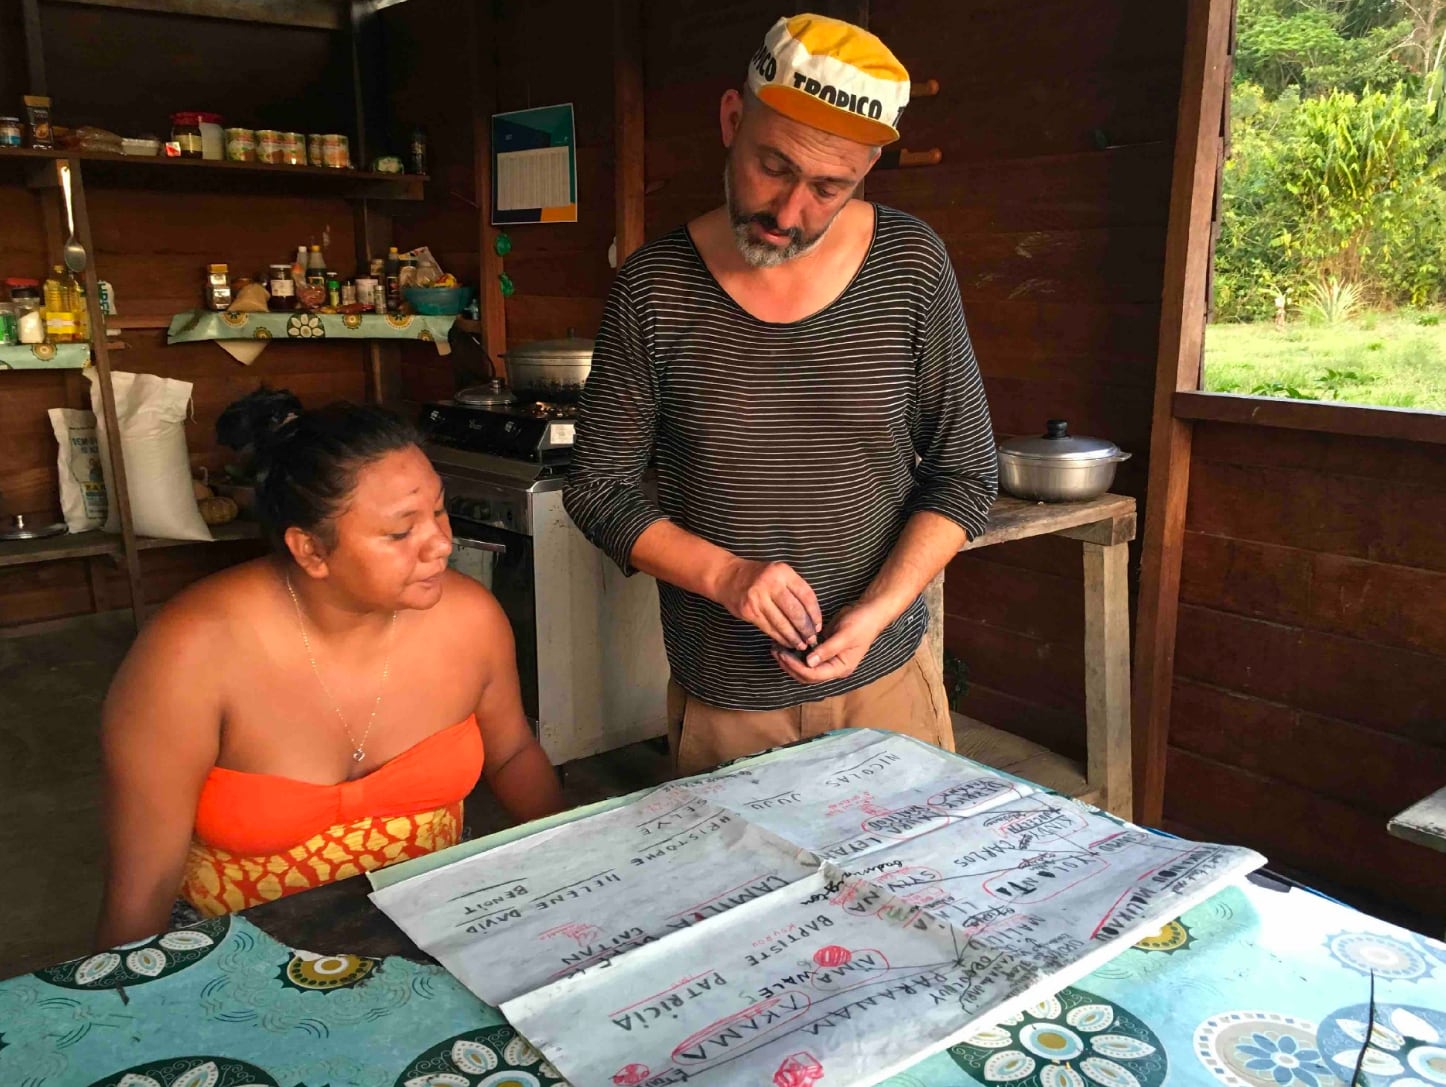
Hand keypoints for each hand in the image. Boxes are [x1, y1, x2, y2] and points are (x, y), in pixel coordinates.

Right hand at [717, 558, 822, 650]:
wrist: (727, 577)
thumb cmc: (758, 577)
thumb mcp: (778, 573)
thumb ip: (793, 589)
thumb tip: (812, 617)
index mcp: (783, 572)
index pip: (806, 596)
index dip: (815, 614)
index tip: (818, 626)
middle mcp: (771, 583)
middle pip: (795, 611)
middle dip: (806, 629)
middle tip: (812, 640)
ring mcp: (758, 597)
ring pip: (782, 622)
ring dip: (793, 637)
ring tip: (801, 644)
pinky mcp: (749, 611)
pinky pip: (769, 627)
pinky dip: (780, 637)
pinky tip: (786, 642)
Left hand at [772, 601, 889, 684]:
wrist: (870, 612)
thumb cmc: (861, 624)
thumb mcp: (845, 636)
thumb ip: (827, 650)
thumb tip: (808, 662)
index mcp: (840, 668)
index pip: (814, 675)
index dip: (796, 667)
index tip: (783, 654)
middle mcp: (833, 668)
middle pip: (807, 676)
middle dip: (789, 666)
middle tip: (775, 652)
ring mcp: (828, 660)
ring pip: (805, 668)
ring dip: (790, 661)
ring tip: (776, 649)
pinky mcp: (824, 651)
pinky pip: (807, 657)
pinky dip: (796, 653)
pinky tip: (785, 644)